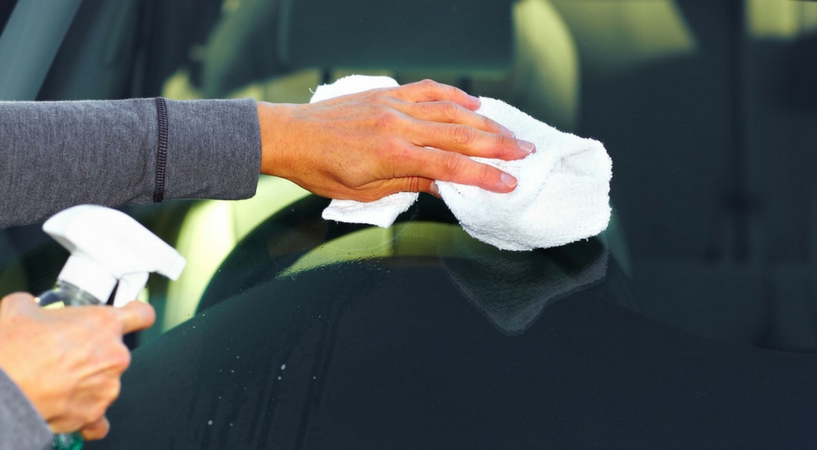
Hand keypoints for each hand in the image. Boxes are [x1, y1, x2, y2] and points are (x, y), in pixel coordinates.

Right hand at [0, 293, 155, 440]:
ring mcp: (107, 387)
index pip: (141, 314)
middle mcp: (114, 356)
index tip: (133, 316)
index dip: (136, 313)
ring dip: (87, 382)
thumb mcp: (20, 307)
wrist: (5, 390)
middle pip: (114, 352)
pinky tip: (72, 407)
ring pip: (104, 383)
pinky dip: (88, 415)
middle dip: (93, 353)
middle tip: (66, 354)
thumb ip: (34, 304)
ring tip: (57, 381)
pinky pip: (99, 418)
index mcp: (104, 324)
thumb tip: (27, 306)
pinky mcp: (95, 414)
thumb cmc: (16, 350)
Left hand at [256, 79, 534, 201]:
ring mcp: (394, 106)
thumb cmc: (321, 170)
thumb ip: (410, 183)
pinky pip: (428, 91)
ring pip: (451, 112)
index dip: (485, 177)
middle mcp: (399, 126)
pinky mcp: (387, 95)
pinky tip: (473, 104)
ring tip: (510, 133)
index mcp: (394, 156)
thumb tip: (447, 188)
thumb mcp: (366, 191)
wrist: (289, 136)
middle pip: (460, 136)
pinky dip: (454, 97)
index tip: (510, 183)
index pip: (451, 168)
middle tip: (527, 153)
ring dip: (485, 123)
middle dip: (498, 146)